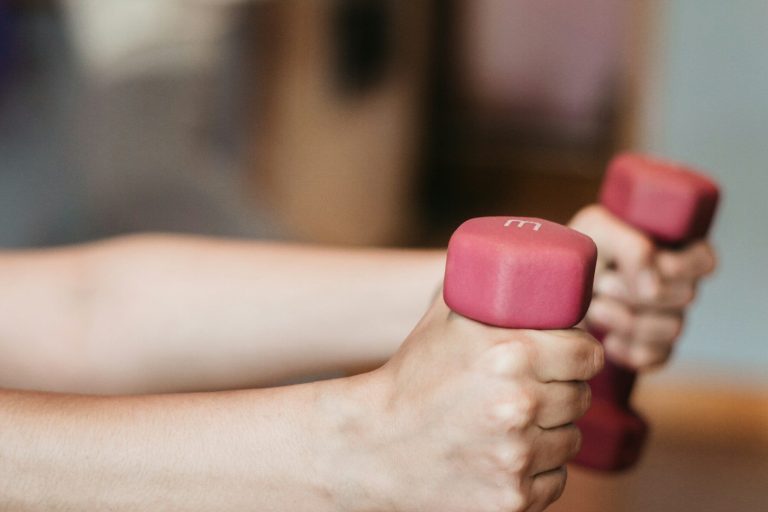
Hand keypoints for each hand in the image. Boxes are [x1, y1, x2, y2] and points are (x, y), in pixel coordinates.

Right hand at [354, 295, 601, 511]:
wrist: (371, 445)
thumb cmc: (411, 377)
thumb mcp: (445, 321)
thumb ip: (484, 289)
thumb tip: (522, 263)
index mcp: (510, 353)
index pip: (587, 354)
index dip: (581, 354)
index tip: (570, 357)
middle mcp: (519, 405)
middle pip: (581, 397)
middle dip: (564, 391)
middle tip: (538, 389)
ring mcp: (516, 456)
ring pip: (570, 440)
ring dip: (553, 431)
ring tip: (519, 423)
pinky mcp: (512, 498)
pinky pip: (555, 480)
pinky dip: (539, 469)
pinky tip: (511, 455)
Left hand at [569, 205, 716, 369]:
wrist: (550, 290)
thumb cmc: (578, 252)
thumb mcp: (597, 230)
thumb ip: (631, 248)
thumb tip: (654, 288)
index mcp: (671, 249)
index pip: (703, 260)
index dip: (678, 266)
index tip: (644, 264)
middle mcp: (677, 285)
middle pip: (685, 296)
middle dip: (636, 291)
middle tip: (602, 285)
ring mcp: (666, 319)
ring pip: (672, 329)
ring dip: (627, 320)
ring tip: (595, 309)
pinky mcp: (651, 348)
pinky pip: (655, 357)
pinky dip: (627, 350)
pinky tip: (607, 340)